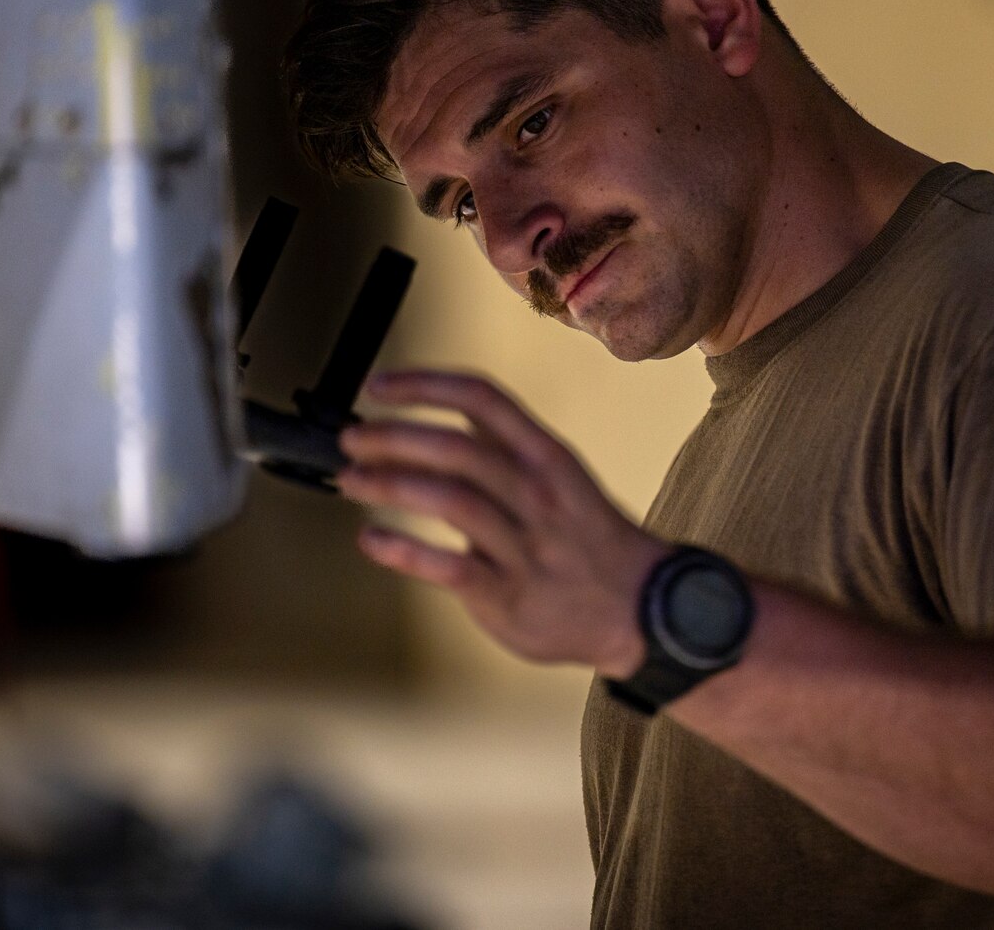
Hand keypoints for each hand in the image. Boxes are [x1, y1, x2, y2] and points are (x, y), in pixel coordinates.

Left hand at [336, 369, 666, 676]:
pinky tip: (370, 540)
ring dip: (390, 484)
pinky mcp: (508, 594)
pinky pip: (448, 567)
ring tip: (351, 479)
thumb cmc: (590, 539)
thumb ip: (508, 449)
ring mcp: (523, 544)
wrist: (642, 608)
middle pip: (457, 448)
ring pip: (450, 500)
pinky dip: (403, 551)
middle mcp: (536, 493)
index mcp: (546, 456)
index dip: (424, 386)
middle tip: (351, 438)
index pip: (482, 399)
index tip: (379, 385)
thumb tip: (452, 416)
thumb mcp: (561, 476)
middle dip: (394, 437)